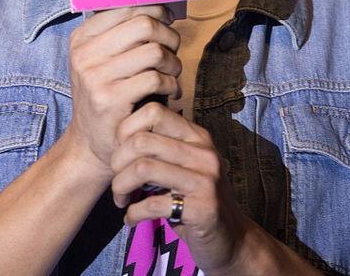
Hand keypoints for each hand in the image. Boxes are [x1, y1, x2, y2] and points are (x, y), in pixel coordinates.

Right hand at [66, 5, 181, 178]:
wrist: (90, 144)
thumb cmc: (107, 94)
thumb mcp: (101, 61)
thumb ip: (123, 35)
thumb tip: (162, 7)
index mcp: (82, 38)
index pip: (128, 8)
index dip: (155, 11)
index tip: (167, 22)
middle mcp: (84, 54)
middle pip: (144, 24)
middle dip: (168, 35)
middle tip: (173, 50)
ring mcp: (94, 77)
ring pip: (153, 51)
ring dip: (173, 62)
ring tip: (172, 73)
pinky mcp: (110, 100)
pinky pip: (156, 79)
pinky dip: (171, 84)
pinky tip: (170, 92)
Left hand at [110, 102, 251, 274]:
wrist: (232, 239)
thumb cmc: (196, 198)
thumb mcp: (183, 165)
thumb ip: (160, 148)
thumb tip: (118, 137)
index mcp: (197, 135)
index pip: (153, 111)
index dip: (126, 130)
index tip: (120, 152)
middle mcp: (203, 152)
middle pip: (142, 140)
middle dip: (118, 162)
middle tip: (117, 181)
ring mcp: (205, 180)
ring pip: (143, 168)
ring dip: (121, 187)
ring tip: (121, 199)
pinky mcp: (203, 209)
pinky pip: (152, 204)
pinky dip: (133, 212)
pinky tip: (131, 218)